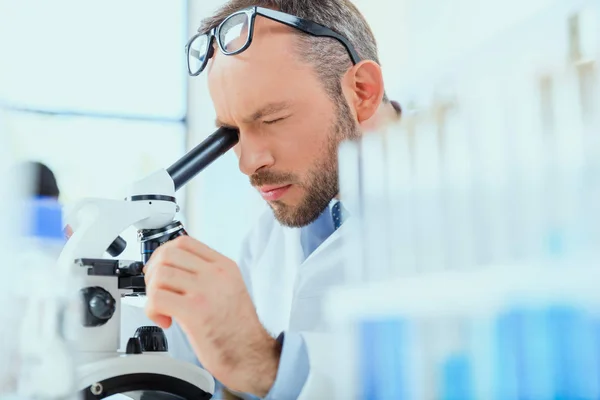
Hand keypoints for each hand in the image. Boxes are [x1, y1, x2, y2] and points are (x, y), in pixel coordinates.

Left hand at [143, 236, 280, 396]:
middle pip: (168, 254)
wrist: (250, 354)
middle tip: (157, 290)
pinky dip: (152, 310)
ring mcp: (205, 291)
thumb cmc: (237, 329)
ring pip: (160, 274)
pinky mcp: (194, 311)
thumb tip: (175, 270)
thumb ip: (207, 275)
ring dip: (152, 292)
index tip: (159, 269)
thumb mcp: (229, 289)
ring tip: (162, 308)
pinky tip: (165, 320)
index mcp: (224, 266)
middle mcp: (216, 274)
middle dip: (153, 272)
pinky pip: (157, 298)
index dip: (163, 254)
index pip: (184, 242)